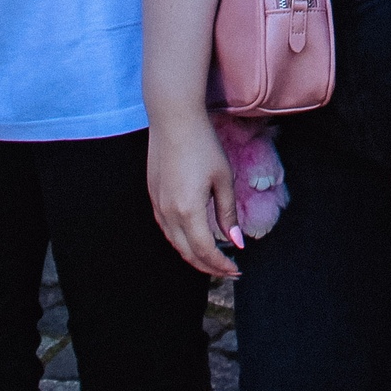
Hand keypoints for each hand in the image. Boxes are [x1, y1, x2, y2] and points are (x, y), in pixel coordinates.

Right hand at [146, 109, 241, 278]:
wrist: (173, 120)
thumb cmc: (203, 146)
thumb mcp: (223, 179)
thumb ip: (227, 214)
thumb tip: (236, 242)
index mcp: (188, 211)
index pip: (205, 251)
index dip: (221, 265)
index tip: (237, 270)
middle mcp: (169, 213)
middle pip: (187, 253)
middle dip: (208, 266)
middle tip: (228, 270)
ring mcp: (157, 205)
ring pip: (175, 243)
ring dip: (194, 255)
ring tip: (213, 259)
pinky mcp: (153, 196)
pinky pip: (167, 229)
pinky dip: (181, 241)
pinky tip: (194, 238)